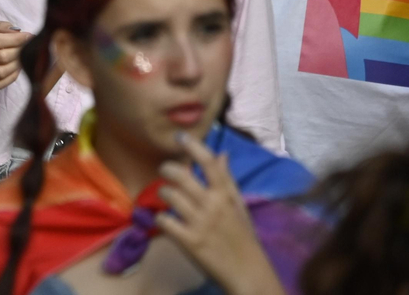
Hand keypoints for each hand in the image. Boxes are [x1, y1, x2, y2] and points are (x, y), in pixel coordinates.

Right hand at [0, 20, 30, 88]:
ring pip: (0, 72)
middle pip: (0, 57)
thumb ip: (1, 26)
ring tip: (21, 59)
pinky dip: (11, 78)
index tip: (29, 36)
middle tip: (26, 48)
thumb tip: (19, 33)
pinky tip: (15, 70)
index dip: (16, 40)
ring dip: (16, 66)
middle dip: (19, 52)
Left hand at [156, 135, 284, 294]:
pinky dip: (161, 218)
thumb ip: (227, 179)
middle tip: (165, 172)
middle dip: (167, 169)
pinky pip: (164, 220)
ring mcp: (199, 223)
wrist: (248, 272)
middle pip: (181, 176)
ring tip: (166, 198)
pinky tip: (166, 220)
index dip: (193, 146)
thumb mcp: (238, 205)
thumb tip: (222, 153)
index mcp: (226, 195)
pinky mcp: (189, 241)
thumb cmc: (243, 237)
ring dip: (163, 193)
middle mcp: (212, 205)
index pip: (209, 163)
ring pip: (169, 195)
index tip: (180, 136)